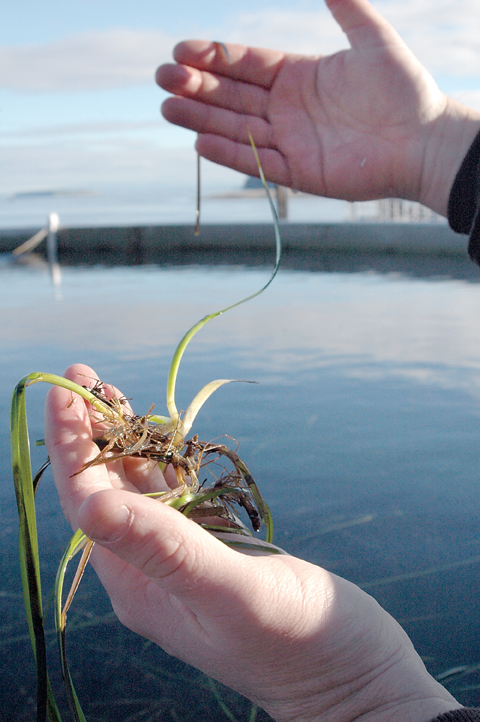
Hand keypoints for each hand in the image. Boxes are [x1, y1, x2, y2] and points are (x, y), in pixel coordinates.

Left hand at [46, 364, 460, 721]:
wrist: (350, 670)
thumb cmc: (298, 640)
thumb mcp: (228, 590)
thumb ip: (165, 547)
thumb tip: (92, 501)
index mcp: (138, 584)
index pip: (86, 502)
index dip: (72, 444)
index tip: (66, 388)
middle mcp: (150, 569)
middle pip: (106, 487)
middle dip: (91, 432)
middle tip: (84, 373)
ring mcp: (182, 555)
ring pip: (140, 486)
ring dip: (123, 439)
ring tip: (110, 391)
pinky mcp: (213, 545)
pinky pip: (176, 492)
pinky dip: (164, 457)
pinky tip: (159, 431)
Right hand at [156, 0, 479, 216]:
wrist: (423, 141)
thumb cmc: (405, 91)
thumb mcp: (373, 40)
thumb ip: (349, 8)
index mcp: (300, 76)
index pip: (247, 64)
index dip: (216, 56)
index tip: (183, 48)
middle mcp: (288, 108)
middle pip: (233, 95)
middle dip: (197, 85)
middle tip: (164, 76)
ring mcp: (291, 141)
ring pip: (236, 128)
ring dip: (201, 119)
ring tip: (167, 107)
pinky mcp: (299, 172)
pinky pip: (258, 162)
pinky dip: (230, 154)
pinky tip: (200, 142)